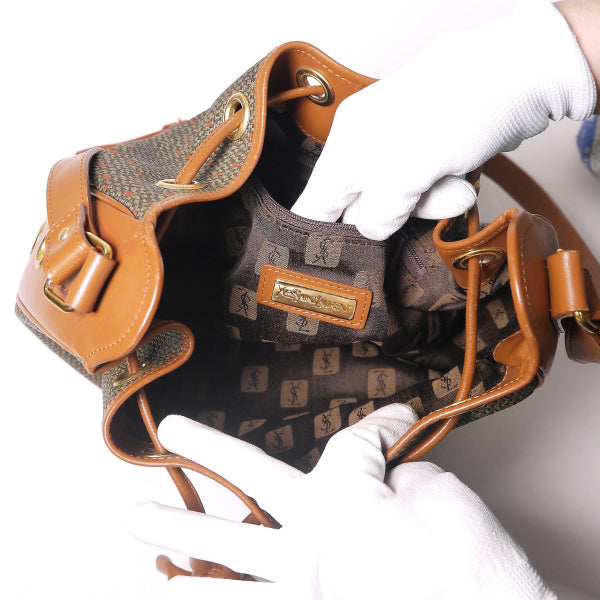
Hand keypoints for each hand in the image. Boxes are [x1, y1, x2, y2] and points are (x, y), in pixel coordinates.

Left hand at [130, 405, 554, 598]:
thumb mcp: (439, 495)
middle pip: (245, 483)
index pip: (353, 441)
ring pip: (222, 568)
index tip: (396, 419)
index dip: (380, 424)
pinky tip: (180, 597)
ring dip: (177, 549)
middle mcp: (308, 541)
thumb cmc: (470, 564)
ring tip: (139, 538)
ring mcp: (301, 591)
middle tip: (168, 434)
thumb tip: (386, 478)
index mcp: (342, 499)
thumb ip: (396, 477)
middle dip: (204, 453)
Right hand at [291, 0, 595, 239]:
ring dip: (427, 204)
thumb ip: (378, 212)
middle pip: (360, 208)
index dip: (323, 239)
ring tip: (453, 187)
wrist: (518, 73)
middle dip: (394, 217)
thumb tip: (370, 230)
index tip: (343, 264)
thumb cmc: (454, 113)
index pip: (315, 205)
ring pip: (397, 201)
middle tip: (419, 208)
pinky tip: (460, 176)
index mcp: (345, 147)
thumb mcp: (405, 173)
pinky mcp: (425, 150)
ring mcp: (396, 148)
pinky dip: (443, 189)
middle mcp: (363, 146)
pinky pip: (423, 187)